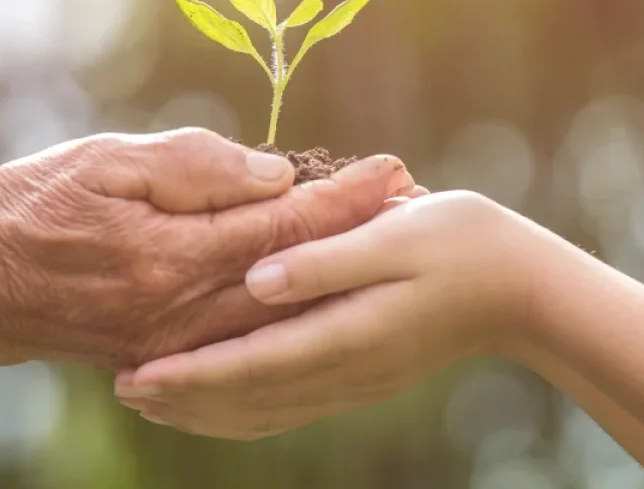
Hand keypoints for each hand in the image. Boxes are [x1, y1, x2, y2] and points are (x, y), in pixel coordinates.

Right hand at [0, 128, 415, 368]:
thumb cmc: (34, 205)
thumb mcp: (107, 163)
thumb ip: (193, 169)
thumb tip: (275, 176)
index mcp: (171, 256)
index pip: (281, 226)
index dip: (340, 198)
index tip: (391, 170)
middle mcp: (183, 312)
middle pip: (296, 277)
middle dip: (359, 239)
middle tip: (415, 207)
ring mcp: (177, 343)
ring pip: (282, 315)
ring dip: (339, 279)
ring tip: (388, 246)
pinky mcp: (167, 356)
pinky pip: (249, 346)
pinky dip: (297, 322)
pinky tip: (328, 304)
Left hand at [113, 190, 541, 438]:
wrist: (519, 286)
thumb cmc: (461, 243)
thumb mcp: (395, 234)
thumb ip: (324, 259)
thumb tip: (257, 279)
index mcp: (348, 332)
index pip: (251, 365)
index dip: (189, 375)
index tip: (135, 377)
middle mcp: (345, 369)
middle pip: (248, 399)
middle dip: (183, 399)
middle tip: (123, 389)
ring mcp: (355, 379)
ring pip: (266, 410)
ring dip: (207, 409)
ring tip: (156, 399)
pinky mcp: (362, 375)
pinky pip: (290, 405)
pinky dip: (244, 408)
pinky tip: (222, 399)